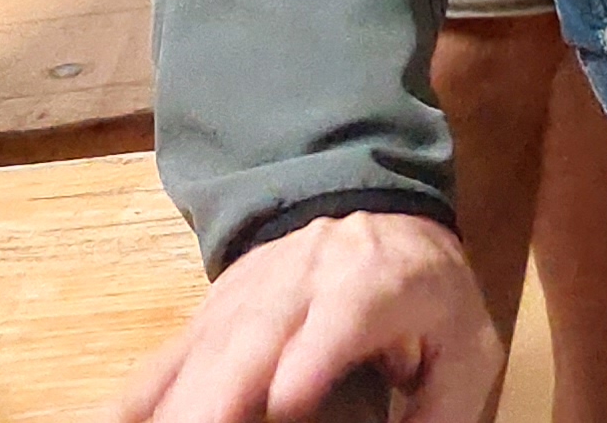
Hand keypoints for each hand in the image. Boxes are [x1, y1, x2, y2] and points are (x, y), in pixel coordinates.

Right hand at [119, 213, 499, 422]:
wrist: (371, 204)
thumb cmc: (426, 290)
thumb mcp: (467, 342)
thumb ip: (443, 408)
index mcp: (376, 283)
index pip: (344, 314)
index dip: (314, 356)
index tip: (286, 399)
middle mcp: (304, 282)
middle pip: (255, 336)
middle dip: (222, 394)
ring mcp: (248, 296)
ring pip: (205, 349)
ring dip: (179, 402)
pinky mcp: (211, 314)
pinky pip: (167, 359)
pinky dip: (139, 397)